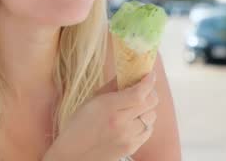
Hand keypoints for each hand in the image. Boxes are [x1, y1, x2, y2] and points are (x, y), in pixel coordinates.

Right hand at [43, 72, 157, 160]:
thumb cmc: (79, 124)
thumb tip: (128, 74)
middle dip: (149, 93)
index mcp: (109, 108)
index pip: (139, 93)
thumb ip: (112, 86)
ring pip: (152, 116)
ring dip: (147, 109)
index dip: (148, 81)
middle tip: (143, 89)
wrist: (73, 154)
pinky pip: (149, 131)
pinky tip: (133, 121)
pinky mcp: (131, 147)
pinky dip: (145, 123)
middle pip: (150, 103)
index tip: (150, 74)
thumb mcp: (92, 100)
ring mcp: (128, 137)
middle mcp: (121, 123)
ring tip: (135, 108)